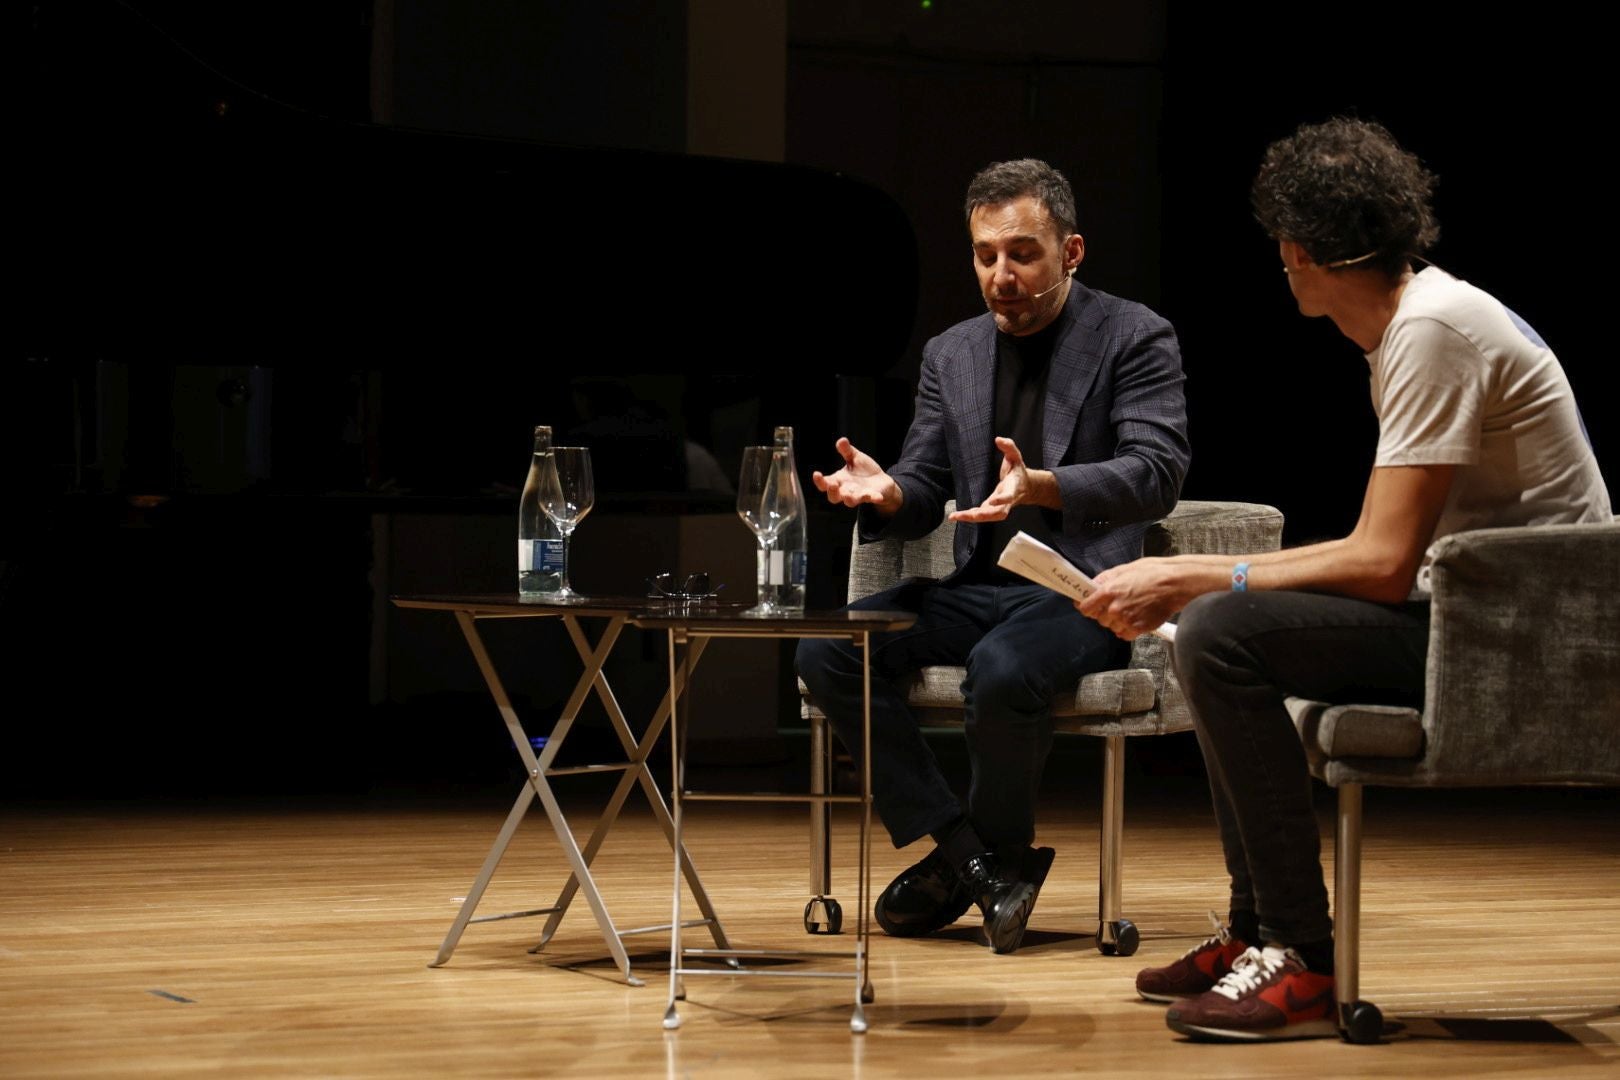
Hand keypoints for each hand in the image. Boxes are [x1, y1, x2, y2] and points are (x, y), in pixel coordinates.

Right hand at [811, 437, 901, 511]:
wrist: (881, 481)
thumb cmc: (863, 470)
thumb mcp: (854, 457)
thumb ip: (847, 451)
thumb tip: (842, 440)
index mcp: (838, 481)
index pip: (825, 484)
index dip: (819, 481)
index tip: (816, 474)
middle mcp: (845, 491)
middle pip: (833, 497)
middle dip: (832, 492)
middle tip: (832, 485)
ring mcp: (858, 495)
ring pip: (850, 502)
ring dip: (848, 499)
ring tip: (848, 496)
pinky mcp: (871, 497)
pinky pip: (871, 499)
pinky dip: (874, 498)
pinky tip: (878, 497)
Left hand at [949, 437, 1030, 521]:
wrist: (1025, 487)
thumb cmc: (1018, 471)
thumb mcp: (1016, 457)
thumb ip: (1009, 447)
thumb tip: (998, 439)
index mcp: (1014, 488)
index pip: (1010, 496)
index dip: (1002, 500)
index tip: (992, 501)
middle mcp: (1008, 501)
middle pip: (998, 513)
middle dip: (985, 515)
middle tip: (971, 515)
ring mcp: (1000, 507)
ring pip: (989, 517)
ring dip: (973, 518)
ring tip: (956, 516)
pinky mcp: (992, 509)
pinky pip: (983, 515)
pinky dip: (970, 516)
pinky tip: (958, 515)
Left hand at [1077, 558, 1193, 640]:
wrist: (1174, 585)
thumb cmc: (1153, 573)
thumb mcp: (1125, 569)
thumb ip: (1105, 579)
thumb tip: (1092, 585)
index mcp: (1109, 591)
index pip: (1085, 607)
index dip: (1085, 606)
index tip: (1086, 606)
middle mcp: (1115, 608)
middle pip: (1099, 619)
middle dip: (1104, 613)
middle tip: (1117, 604)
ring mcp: (1126, 620)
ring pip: (1111, 627)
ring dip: (1117, 621)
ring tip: (1130, 609)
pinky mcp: (1137, 629)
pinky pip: (1123, 635)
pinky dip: (1127, 630)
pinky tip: (1134, 619)